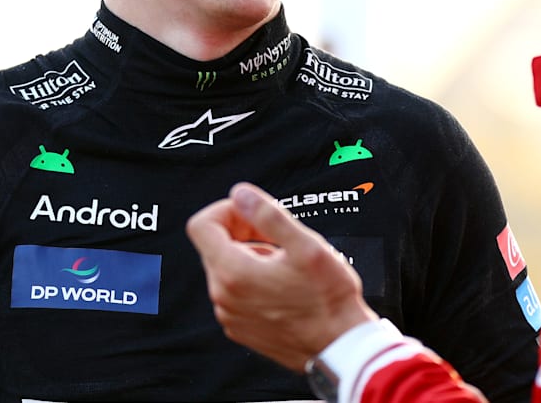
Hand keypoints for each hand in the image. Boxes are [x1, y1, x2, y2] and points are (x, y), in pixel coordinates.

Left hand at [186, 182, 377, 370]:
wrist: (339, 347)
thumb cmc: (329, 300)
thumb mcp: (306, 246)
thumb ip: (269, 215)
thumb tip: (241, 194)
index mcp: (233, 273)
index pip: (201, 226)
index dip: (226, 210)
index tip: (253, 213)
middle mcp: (223, 297)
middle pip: (214, 246)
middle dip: (243, 232)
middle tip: (279, 237)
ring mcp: (230, 316)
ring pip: (227, 269)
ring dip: (251, 256)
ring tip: (287, 263)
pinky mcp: (241, 328)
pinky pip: (235, 292)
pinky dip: (253, 280)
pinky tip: (284, 284)